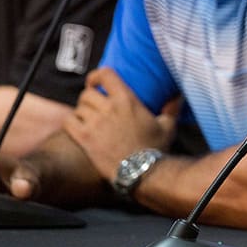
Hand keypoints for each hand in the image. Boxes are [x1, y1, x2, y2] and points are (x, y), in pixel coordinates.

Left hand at [63, 67, 178, 182]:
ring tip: (87, 119)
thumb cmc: (155, 149)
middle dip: (89, 98)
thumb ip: (171, 108)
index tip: (96, 82)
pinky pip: (68, 122)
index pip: (105, 75)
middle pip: (87, 93)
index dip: (97, 76)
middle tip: (93, 106)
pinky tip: (77, 128)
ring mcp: (95, 123)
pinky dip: (71, 123)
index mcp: (127, 100)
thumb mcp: (168, 126)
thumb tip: (178, 96)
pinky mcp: (85, 138)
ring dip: (81, 112)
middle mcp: (109, 108)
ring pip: (78, 107)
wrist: (141, 172)